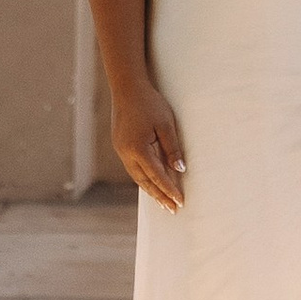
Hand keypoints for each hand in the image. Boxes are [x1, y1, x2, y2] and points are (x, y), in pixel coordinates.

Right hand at [112, 81, 186, 210]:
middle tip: (172, 210)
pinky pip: (133, 169)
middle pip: (145, 182)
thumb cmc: (149, 103)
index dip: (169, 190)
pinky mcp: (120, 147)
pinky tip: (150, 183)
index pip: (157, 176)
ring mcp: (121, 151)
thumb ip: (172, 148)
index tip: (180, 202)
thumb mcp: (166, 124)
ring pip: (137, 177)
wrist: (126, 89)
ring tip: (162, 202)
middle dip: (159, 196)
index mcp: (139, 150)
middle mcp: (127, 154)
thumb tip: (180, 170)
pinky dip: (143, 179)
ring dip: (151, 190)